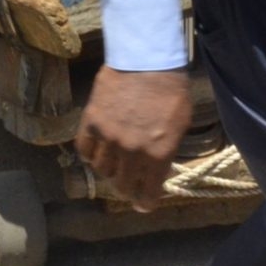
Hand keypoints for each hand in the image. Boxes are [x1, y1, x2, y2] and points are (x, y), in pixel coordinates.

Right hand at [73, 66, 192, 210]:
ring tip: (112, 164)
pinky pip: (84, 148)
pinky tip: (97, 149)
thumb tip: (157, 169)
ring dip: (108, 170)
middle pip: (121, 185)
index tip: (143, 204)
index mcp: (157, 155)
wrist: (147, 60)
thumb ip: (167, 151)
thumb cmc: (171, 91)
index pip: (147, 193)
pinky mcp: (91, 121)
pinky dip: (90, 153)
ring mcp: (108, 137)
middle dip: (126, 190)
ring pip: (101, 169)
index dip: (145, 203)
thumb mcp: (180, 126)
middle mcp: (131, 151)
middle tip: (128, 187)